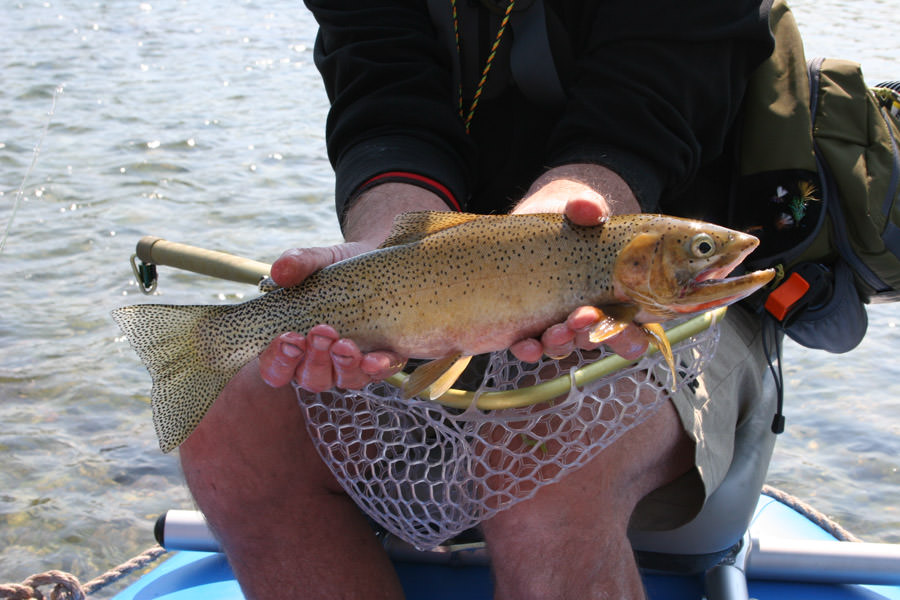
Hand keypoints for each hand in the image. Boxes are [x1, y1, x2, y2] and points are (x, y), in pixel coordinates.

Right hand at [257, 182, 449, 392]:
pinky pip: (381, 372)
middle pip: (311, 379)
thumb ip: (298, 263)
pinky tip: (376, 359)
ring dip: (344, 366)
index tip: (289, 338)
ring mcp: (353, 364)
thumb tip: (279, 272)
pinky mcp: (383, 359)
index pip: (276, 369)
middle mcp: (321, 362)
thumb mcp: (319, 261)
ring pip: (344, 380)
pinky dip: (378, 368)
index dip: (279, 361)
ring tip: (345, 345)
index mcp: (295, 345)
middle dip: (315, 359)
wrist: (379, 260)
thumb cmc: (338, 268)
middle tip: (321, 332)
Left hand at [509, 164, 649, 362]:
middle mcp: (588, 315)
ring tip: (555, 330)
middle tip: (583, 317)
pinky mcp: (528, 323)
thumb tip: (588, 208)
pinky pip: (531, 345)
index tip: (622, 320)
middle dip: (591, 333)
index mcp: (615, 295)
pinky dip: (529, 348)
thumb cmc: (569, 219)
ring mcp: (557, 321)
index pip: (633, 328)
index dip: (630, 333)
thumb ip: (587, 207)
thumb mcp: (580, 208)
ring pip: (565, 345)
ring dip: (562, 342)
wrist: (533, 220)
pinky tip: (526, 344)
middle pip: (597, 339)